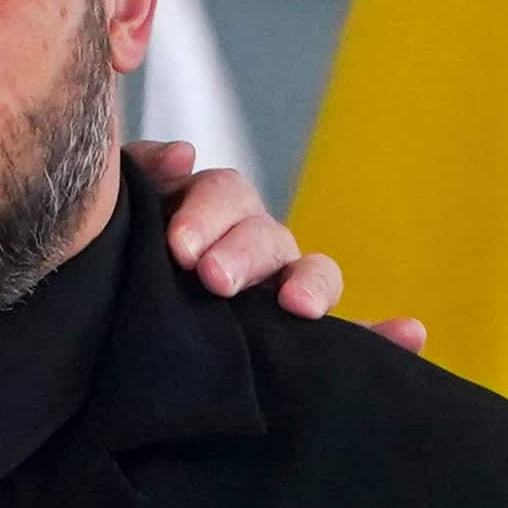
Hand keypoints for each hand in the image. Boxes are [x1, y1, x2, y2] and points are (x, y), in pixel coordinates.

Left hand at [133, 139, 428, 356]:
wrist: (97, 351)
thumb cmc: (109, 271)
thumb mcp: (114, 220)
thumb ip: (141, 176)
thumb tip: (185, 155)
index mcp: (207, 217)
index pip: (223, 194)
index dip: (206, 212)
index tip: (180, 248)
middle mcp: (251, 251)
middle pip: (267, 234)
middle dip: (243, 252)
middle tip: (212, 279)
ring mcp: (280, 295)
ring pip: (314, 275)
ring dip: (312, 285)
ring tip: (297, 305)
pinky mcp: (302, 347)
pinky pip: (353, 340)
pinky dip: (382, 337)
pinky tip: (409, 333)